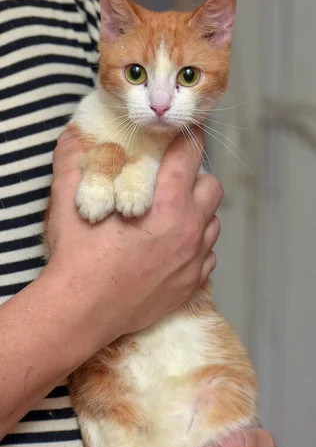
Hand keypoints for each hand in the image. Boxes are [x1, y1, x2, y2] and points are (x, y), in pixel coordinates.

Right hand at [46, 127, 221, 344]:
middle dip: (196, 178)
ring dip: (198, 213)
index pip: (191, 155)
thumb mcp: (68, 202)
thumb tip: (73, 135)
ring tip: (171, 217)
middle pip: (212, 187)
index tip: (183, 135)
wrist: (82, 311)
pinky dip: (196, 246)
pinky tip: (172, 249)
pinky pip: (208, 256)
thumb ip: (73, 162)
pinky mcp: (192, 284)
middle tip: (171, 182)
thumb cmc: (78, 256)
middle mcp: (189, 229)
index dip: (188, 139)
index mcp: (167, 204)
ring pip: (213, 223)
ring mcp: (194, 260)